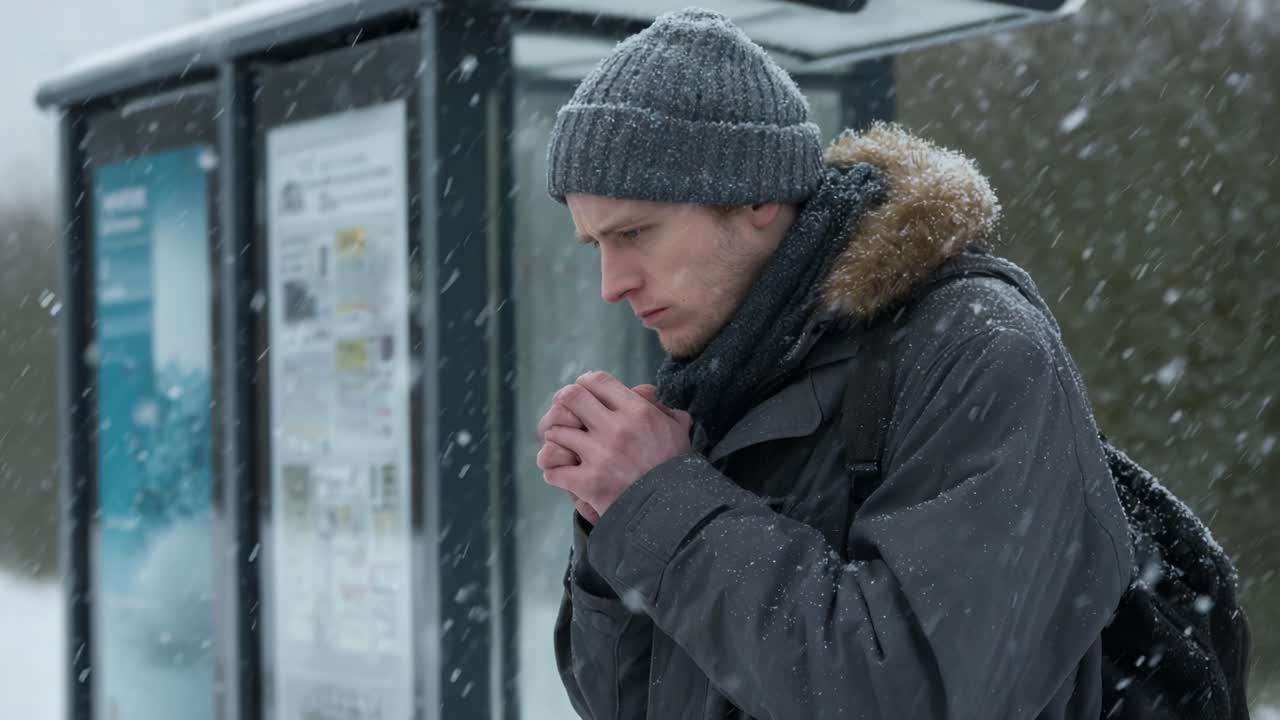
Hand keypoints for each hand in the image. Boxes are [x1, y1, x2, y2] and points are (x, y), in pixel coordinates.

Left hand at [541, 372, 691, 516]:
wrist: (673, 511)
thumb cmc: (676, 469)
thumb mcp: (677, 431)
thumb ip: (662, 408)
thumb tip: (645, 392)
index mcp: (637, 411)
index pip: (598, 381)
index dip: (585, 382)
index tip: (583, 391)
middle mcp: (615, 428)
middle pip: (572, 397)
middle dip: (564, 402)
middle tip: (565, 412)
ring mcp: (598, 455)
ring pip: (557, 432)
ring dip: (557, 437)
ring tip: (562, 444)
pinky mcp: (588, 482)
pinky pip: (554, 470)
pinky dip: (554, 471)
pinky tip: (561, 472)